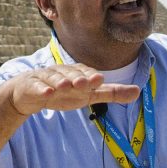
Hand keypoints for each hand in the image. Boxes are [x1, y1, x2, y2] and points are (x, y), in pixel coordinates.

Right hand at [6, 64, 140, 115]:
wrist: (28, 93)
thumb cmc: (62, 91)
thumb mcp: (87, 95)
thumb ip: (111, 93)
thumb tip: (137, 91)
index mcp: (76, 73)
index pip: (85, 73)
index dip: (91, 76)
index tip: (99, 80)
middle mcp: (62, 72)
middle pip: (70, 74)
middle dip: (78, 78)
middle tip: (86, 83)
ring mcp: (46, 78)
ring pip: (54, 78)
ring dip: (60, 81)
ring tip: (65, 86)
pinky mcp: (32, 86)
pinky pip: (37, 86)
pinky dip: (42, 88)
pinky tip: (47, 92)